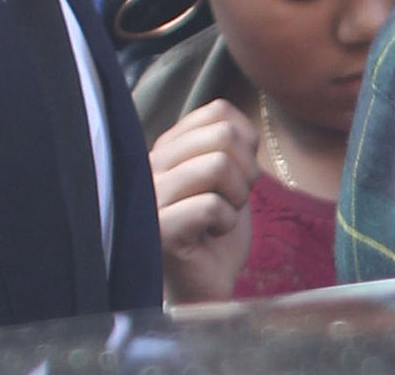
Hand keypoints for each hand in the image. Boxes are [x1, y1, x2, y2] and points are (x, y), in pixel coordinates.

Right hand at [148, 98, 258, 303]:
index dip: (245, 141)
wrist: (204, 283)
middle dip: (246, 169)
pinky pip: (211, 205)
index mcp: (166, 147)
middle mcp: (149, 166)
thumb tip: (237, 122)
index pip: (218, 111)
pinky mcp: (155, 231)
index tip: (237, 172)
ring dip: (238, 196)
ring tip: (222, 215)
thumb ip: (226, 139)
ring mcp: (147, 197)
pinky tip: (210, 234)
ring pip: (218, 165)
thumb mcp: (227, 172)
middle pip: (222, 134)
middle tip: (233, 198)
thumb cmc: (216, 226)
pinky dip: (226, 221)